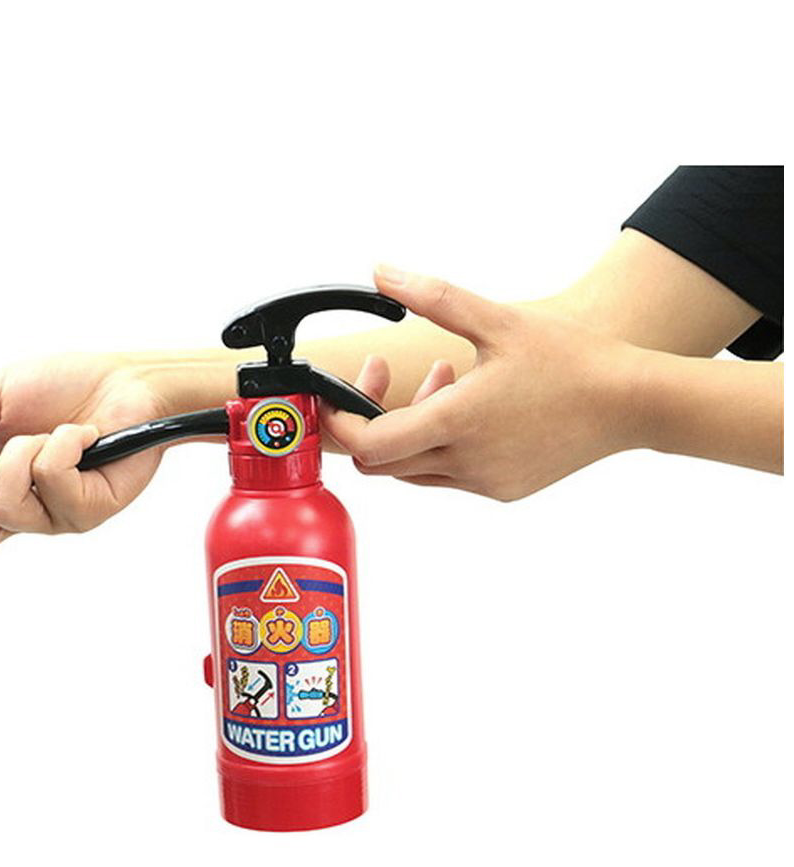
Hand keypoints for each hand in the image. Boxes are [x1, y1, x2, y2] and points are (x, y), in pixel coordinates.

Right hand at [0, 353, 175, 565]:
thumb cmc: (65, 388)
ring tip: (49, 433)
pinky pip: (51, 483)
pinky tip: (82, 436)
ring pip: (4, 506)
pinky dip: (61, 445)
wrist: (125, 381)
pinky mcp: (88, 510)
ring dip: (20, 454)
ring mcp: (53, 517)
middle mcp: (18, 512)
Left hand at [322, 266, 647, 500]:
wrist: (631, 403)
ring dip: (411, 428)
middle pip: (381, 462)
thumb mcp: (498, 320)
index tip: (340, 395)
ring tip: (446, 377)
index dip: (343, 422)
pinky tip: (470, 402)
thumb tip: (383, 272)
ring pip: (414, 469)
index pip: (369, 444)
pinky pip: (448, 475)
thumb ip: (433, 296)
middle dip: (373, 420)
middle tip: (389, 374)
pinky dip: (442, 444)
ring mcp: (484, 482)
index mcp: (458, 422)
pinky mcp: (502, 489)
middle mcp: (465, 462)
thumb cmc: (572, 360)